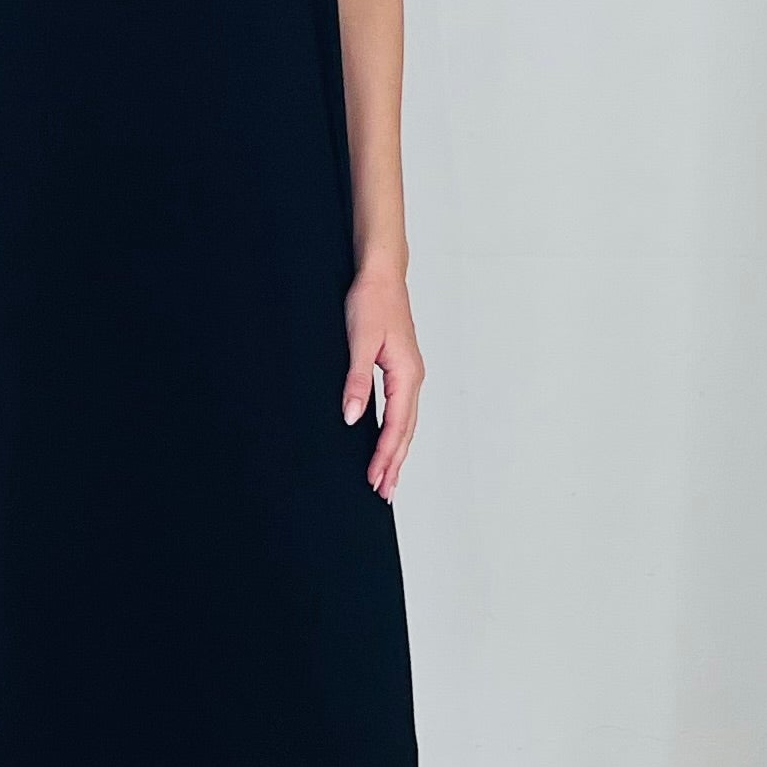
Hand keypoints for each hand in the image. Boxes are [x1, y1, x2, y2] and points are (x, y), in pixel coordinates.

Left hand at [342, 272, 423, 499]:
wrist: (382, 274)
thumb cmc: (373, 301)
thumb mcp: (360, 341)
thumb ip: (357, 381)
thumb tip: (353, 417)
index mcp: (406, 374)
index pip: (396, 425)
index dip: (385, 455)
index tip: (374, 479)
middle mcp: (413, 378)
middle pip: (406, 431)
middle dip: (395, 463)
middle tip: (384, 492)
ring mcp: (409, 374)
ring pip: (406, 423)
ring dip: (397, 451)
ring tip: (388, 478)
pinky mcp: (401, 369)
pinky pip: (401, 410)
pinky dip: (396, 432)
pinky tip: (388, 442)